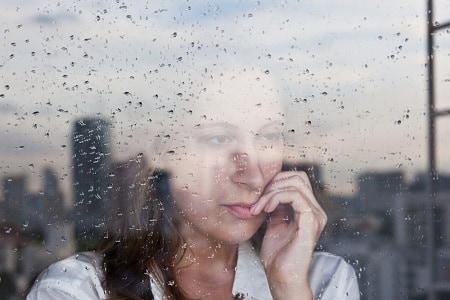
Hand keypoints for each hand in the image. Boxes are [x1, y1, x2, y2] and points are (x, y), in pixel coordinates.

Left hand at [250, 171, 326, 299]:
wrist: (280, 277)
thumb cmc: (276, 254)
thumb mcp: (274, 222)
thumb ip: (276, 205)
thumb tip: (269, 188)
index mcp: (309, 210)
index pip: (297, 179)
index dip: (276, 181)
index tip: (259, 196)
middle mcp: (316, 211)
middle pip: (298, 177)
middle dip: (273, 183)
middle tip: (258, 199)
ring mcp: (316, 215)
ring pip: (295, 184)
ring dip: (271, 192)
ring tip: (259, 206)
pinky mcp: (311, 221)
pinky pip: (295, 196)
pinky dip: (276, 197)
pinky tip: (266, 209)